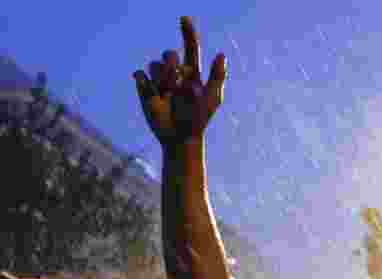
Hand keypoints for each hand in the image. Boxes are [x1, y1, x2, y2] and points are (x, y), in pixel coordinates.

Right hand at [133, 17, 225, 146]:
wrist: (181, 136)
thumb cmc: (199, 119)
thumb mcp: (212, 98)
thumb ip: (217, 76)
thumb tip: (221, 54)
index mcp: (192, 72)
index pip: (189, 47)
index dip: (187, 32)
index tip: (184, 18)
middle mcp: (175, 73)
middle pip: (169, 54)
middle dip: (173, 67)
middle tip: (177, 85)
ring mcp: (159, 80)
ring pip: (154, 64)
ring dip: (162, 79)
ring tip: (168, 96)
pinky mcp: (144, 88)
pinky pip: (140, 74)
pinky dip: (146, 83)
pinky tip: (155, 95)